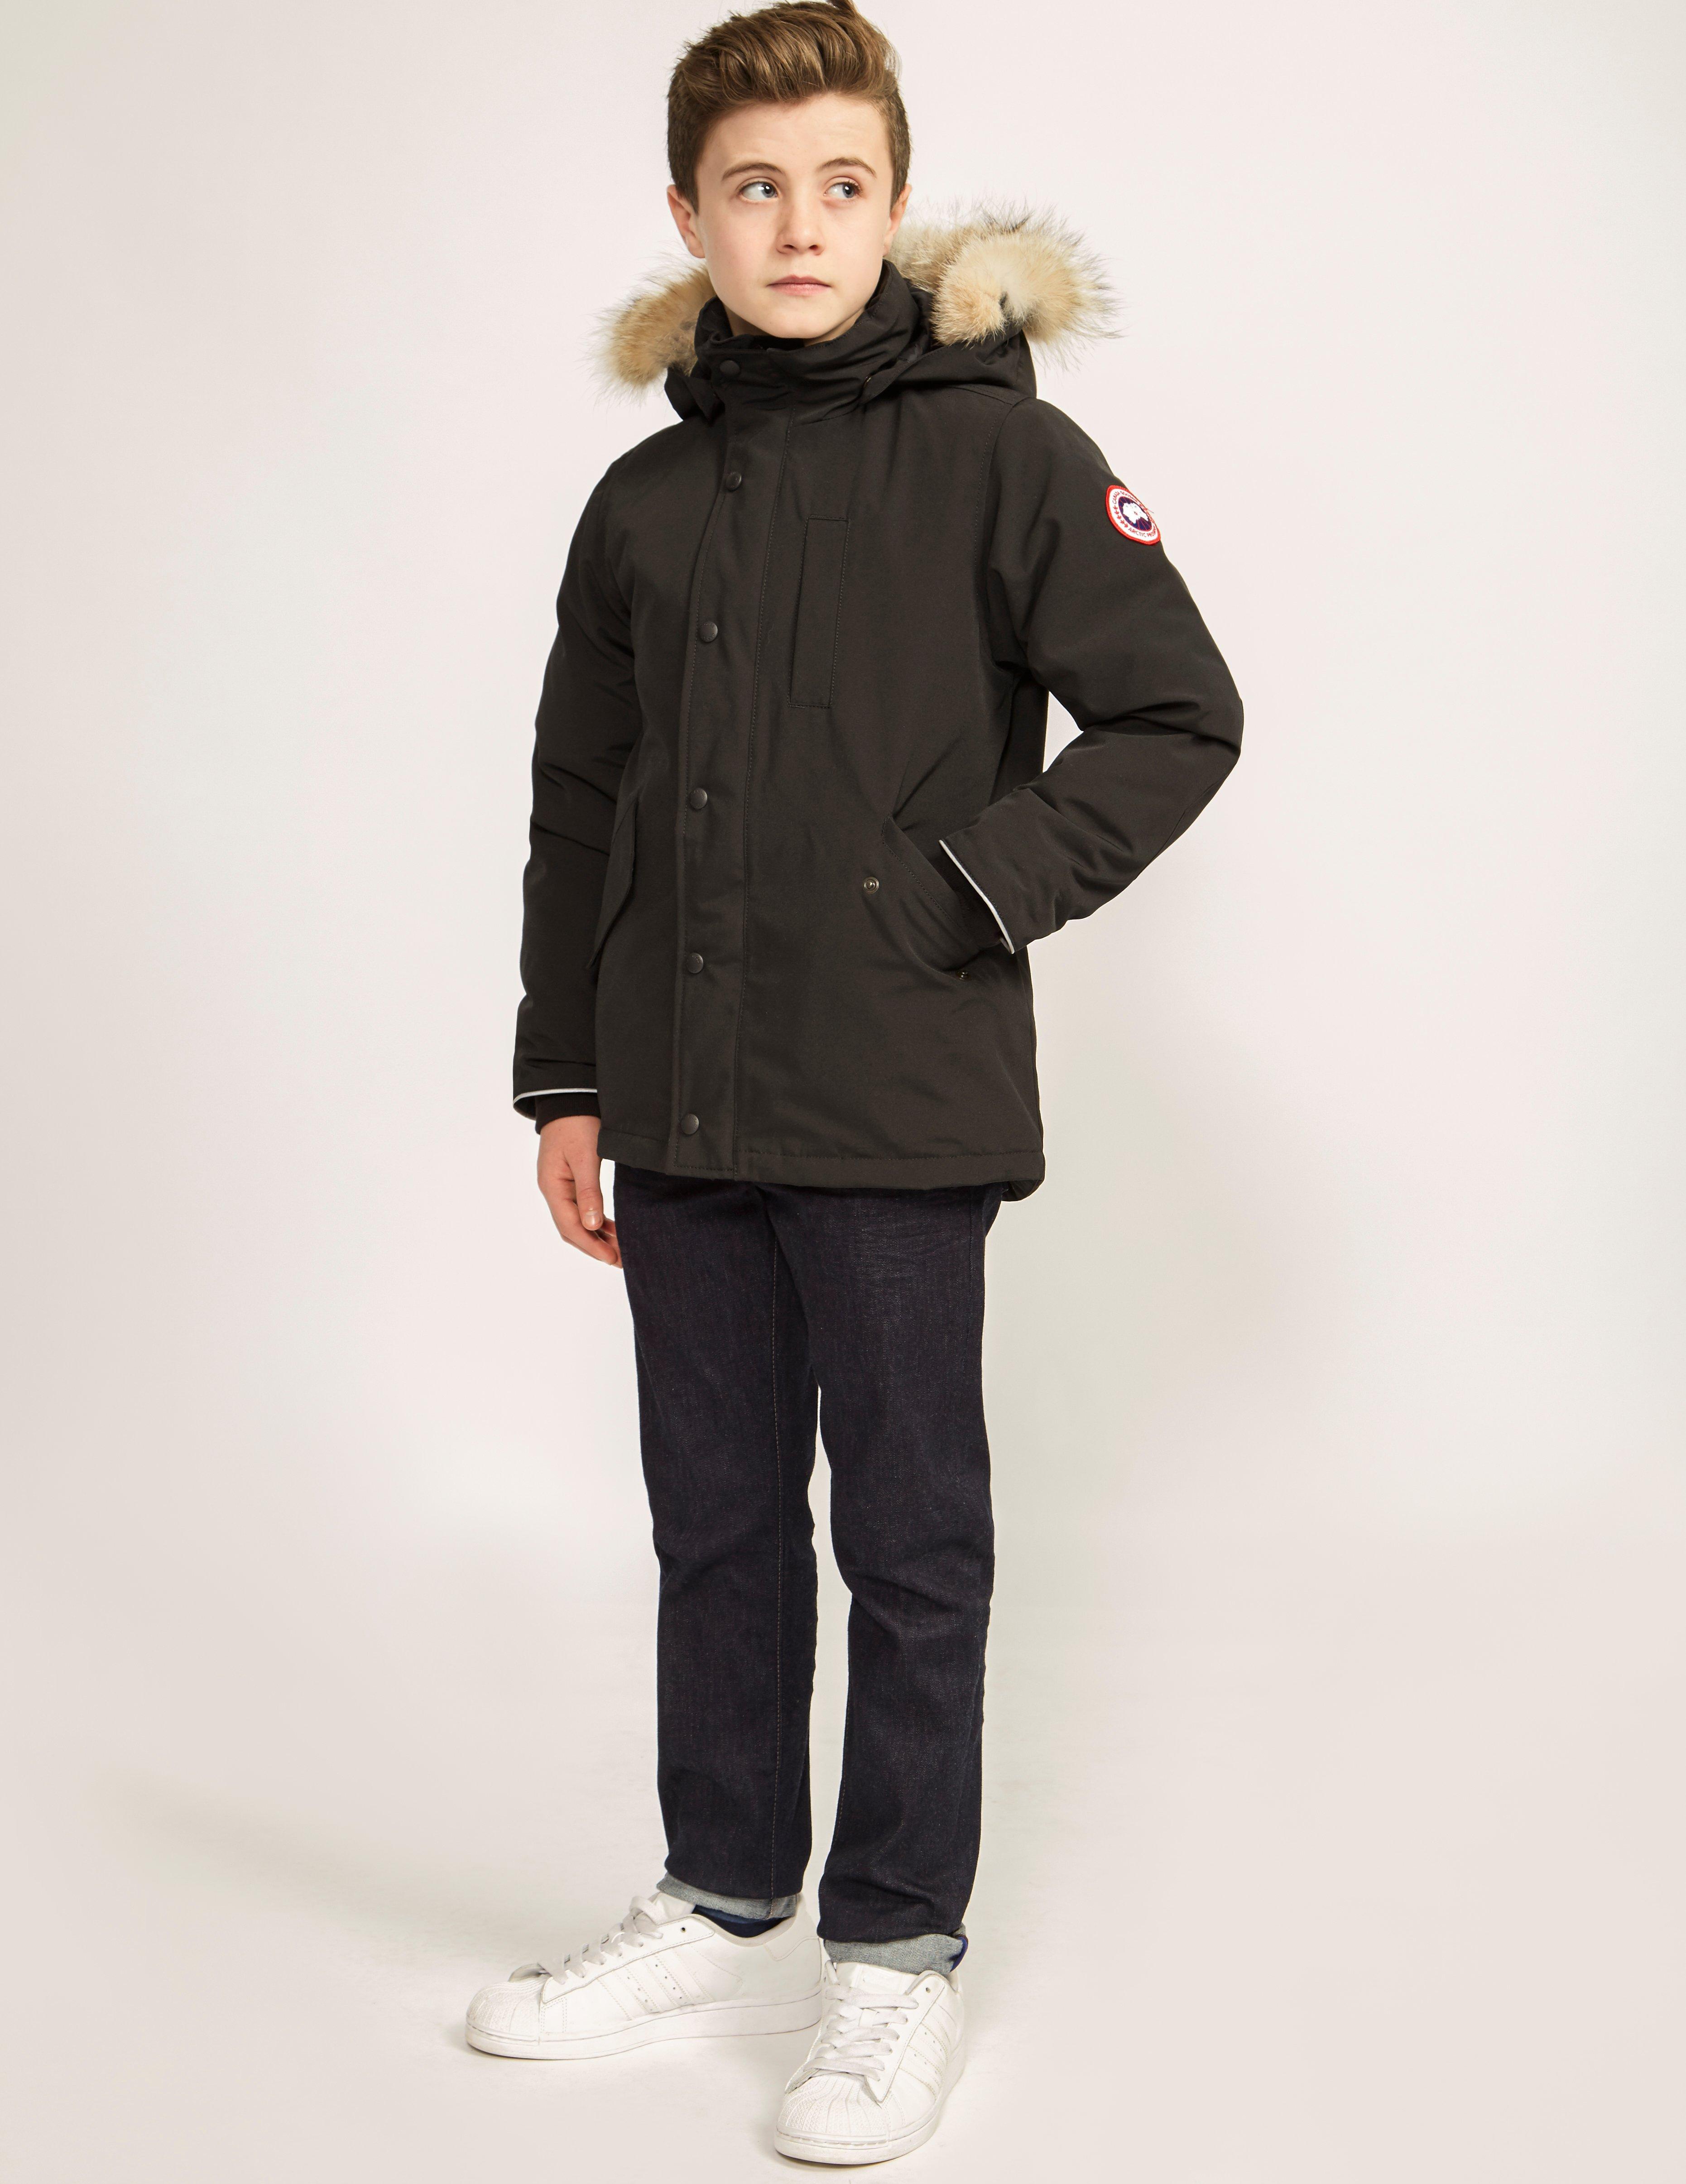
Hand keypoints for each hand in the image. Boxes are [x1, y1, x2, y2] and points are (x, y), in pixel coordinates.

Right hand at [537, 1115, 620, 1266]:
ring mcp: (560, 1185)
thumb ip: (589, 1192)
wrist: (571, 1098)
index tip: (611, 1258)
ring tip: (619, 1249)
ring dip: (597, 1236)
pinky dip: (596, 1221)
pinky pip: (581, 1208)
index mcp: (552, 1186)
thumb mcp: (585, 1157)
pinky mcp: (570, 1179)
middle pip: (572, 1229)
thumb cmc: (578, 1123)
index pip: (570, 1226)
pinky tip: (611, 1228)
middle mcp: (553, 1190)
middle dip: (595, 1246)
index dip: (591, 1245)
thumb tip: (592, 1225)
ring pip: (577, 1221)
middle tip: (621, 1260)